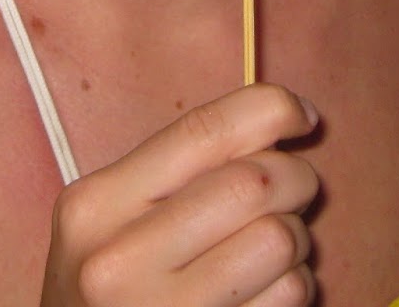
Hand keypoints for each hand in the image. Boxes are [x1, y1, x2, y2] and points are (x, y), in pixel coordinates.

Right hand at [41, 83, 319, 306]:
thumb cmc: (112, 285)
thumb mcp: (113, 220)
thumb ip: (177, 171)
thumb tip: (277, 117)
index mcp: (96, 205)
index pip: (201, 133)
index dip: (269, 110)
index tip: (302, 116)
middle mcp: (118, 260)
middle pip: (251, 183)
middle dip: (294, 177)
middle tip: (293, 190)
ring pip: (279, 239)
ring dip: (297, 238)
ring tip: (273, 247)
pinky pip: (288, 295)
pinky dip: (295, 284)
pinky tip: (266, 289)